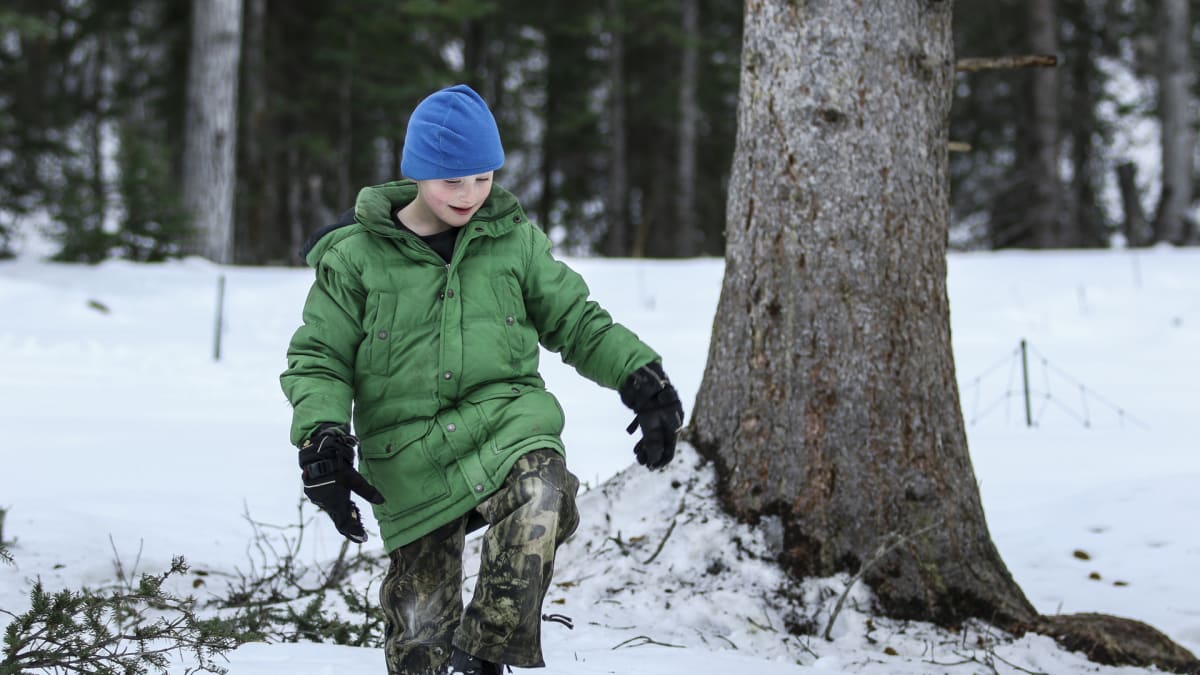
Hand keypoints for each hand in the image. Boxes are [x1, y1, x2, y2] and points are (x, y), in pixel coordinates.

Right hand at [298, 425, 385, 542]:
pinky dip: (335, 505)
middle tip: (361, 529)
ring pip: (332, 510)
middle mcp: (324, 503)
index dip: (354, 533)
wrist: (317, 452)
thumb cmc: (338, 464)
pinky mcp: (314, 492)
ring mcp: (318, 498)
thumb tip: (382, 501)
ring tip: (355, 514)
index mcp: (335, 503)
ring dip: (343, 513)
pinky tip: (343, 502)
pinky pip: (327, 502)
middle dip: (350, 524)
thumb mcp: (355, 478)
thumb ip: (367, 492)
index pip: (345, 524)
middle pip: (339, 518)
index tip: (363, 539)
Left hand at [619, 362, 684, 469]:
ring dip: (647, 445)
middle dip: (653, 453)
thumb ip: (653, 441)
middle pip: (664, 442)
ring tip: (637, 452)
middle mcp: (672, 418)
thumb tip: (654, 461)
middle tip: (640, 460)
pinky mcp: (653, 408)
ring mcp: (662, 412)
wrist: (639, 373)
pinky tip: (635, 435)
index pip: (671, 447)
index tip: (650, 467)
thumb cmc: (646, 397)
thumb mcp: (649, 422)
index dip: (661, 460)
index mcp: (675, 422)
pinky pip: (651, 424)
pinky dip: (644, 433)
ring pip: (657, 434)